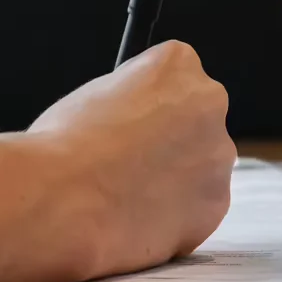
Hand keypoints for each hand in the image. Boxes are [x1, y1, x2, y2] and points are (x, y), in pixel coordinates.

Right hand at [30, 41, 234, 276]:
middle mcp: (209, 102)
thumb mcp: (97, 92)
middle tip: (134, 161)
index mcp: (178, 63)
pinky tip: (139, 218)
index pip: (176, 75)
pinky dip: (175, 215)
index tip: (133, 118)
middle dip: (172, 139)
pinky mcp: (216, 203)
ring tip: (129, 195)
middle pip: (197, 120)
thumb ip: (134, 97)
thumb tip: (140, 117)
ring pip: (202, 166)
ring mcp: (217, 155)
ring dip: (176, 178)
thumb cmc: (64, 144)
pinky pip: (198, 208)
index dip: (149, 101)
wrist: (63, 200)